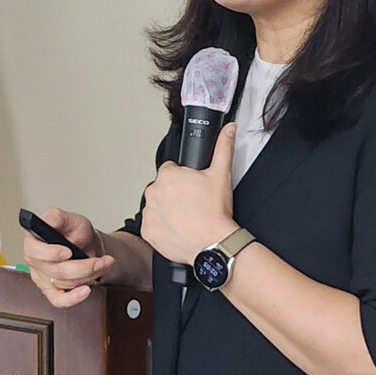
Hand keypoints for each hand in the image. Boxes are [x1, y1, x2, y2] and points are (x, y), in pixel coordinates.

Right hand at [22, 208, 114, 307]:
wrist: (87, 246)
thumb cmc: (75, 233)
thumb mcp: (69, 219)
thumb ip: (58, 217)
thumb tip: (50, 219)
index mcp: (34, 241)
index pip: (34, 251)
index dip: (50, 253)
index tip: (68, 251)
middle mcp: (35, 261)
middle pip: (54, 270)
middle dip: (82, 266)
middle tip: (99, 260)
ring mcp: (42, 278)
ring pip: (64, 283)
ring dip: (88, 275)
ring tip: (102, 264)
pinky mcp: (51, 291)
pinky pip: (59, 301)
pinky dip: (73, 298)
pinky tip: (85, 291)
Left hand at [141, 122, 240, 263]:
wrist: (212, 244)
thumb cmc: (214, 213)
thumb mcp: (221, 174)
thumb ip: (223, 148)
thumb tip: (228, 130)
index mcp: (167, 175)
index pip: (170, 170)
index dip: (183, 178)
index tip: (192, 188)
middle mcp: (153, 192)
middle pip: (162, 188)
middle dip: (174, 194)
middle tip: (192, 203)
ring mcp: (149, 212)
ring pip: (157, 206)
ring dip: (167, 210)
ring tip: (186, 217)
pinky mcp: (147, 231)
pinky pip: (152, 225)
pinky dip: (162, 227)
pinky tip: (178, 228)